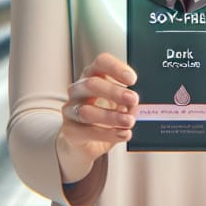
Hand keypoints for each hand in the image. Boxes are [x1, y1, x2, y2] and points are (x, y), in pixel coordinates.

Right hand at [56, 52, 138, 181]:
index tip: (132, 79)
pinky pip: (87, 131)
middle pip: (92, 84)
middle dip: (114, 92)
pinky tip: (123, 134)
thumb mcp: (120, 104)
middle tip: (134, 100)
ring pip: (87, 110)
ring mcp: (71, 109)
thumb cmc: (105, 116)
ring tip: (129, 121)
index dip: (116, 68)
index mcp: (93, 76)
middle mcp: (79, 89)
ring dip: (112, 116)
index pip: (101, 63)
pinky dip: (108, 134)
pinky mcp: (70, 130)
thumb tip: (136, 106)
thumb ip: (128, 102)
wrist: (87, 142)